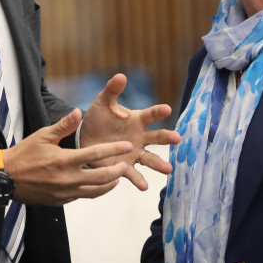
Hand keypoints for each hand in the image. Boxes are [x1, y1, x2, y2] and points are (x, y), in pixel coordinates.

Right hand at [1, 109, 132, 205]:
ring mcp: (64, 192)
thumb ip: (63, 125)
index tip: (126, 146)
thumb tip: (78, 112)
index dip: (114, 149)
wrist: (5, 178)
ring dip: (108, 185)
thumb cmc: (24, 154)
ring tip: (116, 178)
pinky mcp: (60, 201)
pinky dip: (92, 190)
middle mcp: (67, 179)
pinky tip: (96, 184)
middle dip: (117, 171)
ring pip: (95, 192)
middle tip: (125, 164)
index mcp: (64, 160)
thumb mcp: (43, 135)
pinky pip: (82, 196)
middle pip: (102, 177)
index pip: (96, 153)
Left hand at [79, 73, 180, 190]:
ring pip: (150, 158)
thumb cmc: (98, 118)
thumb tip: (120, 76)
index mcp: (136, 120)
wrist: (85, 137)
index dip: (158, 111)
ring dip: (159, 164)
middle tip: (177, 138)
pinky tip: (144, 186)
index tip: (167, 109)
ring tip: (168, 169)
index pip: (150, 115)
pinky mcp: (125, 166)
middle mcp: (140, 137)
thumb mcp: (103, 103)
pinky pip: (134, 174)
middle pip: (156, 137)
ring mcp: (134, 153)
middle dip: (167, 138)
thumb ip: (112, 90)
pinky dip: (139, 180)